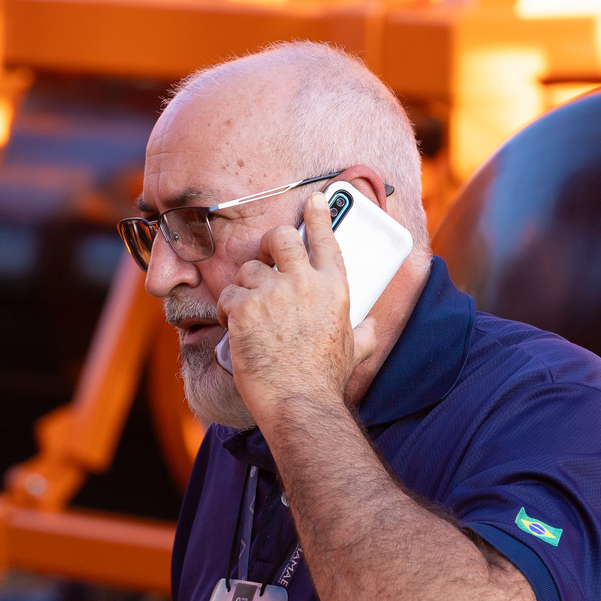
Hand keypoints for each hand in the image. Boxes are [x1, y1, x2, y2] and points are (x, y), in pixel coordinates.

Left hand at [216, 192, 376, 421]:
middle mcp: (305, 283)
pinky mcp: (246, 308)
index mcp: (335, 289)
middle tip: (266, 261)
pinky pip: (228, 295)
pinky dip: (226, 310)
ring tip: (248, 314)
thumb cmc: (326, 380)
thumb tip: (374, 328)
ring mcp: (274, 293)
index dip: (320, 214)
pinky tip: (232, 327)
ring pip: (249, 270)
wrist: (300, 402)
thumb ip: (365, 332)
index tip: (315, 199)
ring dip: (244, 288)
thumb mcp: (355, 351)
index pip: (327, 240)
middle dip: (270, 245)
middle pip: (281, 239)